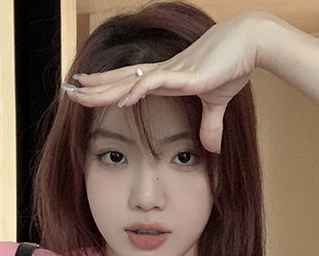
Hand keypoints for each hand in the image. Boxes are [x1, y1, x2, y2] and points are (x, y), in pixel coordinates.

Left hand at [66, 11, 273, 152]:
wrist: (250, 44)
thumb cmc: (232, 66)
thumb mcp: (216, 103)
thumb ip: (211, 126)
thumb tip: (212, 148)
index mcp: (166, 77)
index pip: (127, 81)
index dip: (105, 86)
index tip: (84, 89)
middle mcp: (162, 72)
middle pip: (120, 80)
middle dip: (94, 88)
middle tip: (68, 91)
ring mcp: (171, 72)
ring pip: (129, 80)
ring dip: (105, 89)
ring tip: (81, 94)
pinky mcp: (185, 75)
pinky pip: (155, 82)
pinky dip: (138, 90)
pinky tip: (122, 100)